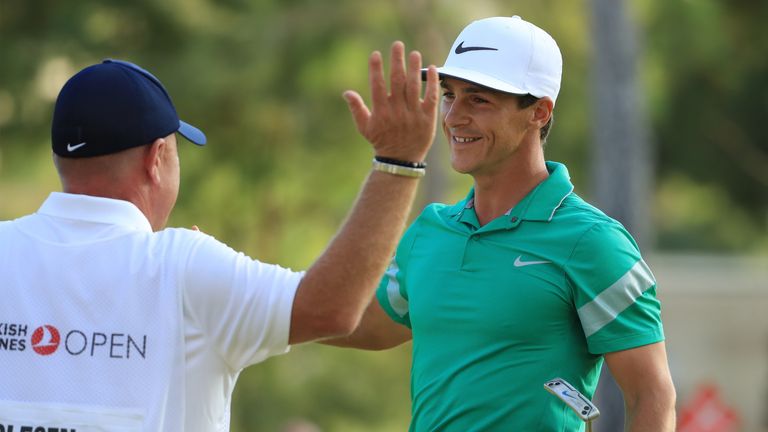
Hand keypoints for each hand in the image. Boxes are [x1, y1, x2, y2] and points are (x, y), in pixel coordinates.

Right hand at [343, 41, 438, 161]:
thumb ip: (357, 108)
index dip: (376, 69)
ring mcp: (413, 114)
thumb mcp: (365, 127)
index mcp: (381, 112)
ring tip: (414, 53)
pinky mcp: (428, 118)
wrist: (400, 159)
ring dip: (414, 68)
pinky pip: (431, 97)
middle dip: (397, 61)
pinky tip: (432, 68)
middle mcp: (397, 111)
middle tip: (397, 45)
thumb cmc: (381, 141)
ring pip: (414, 87)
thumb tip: (346, 92)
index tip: (375, 54)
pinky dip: (432, 82)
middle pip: (397, 81)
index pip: (377, 86)